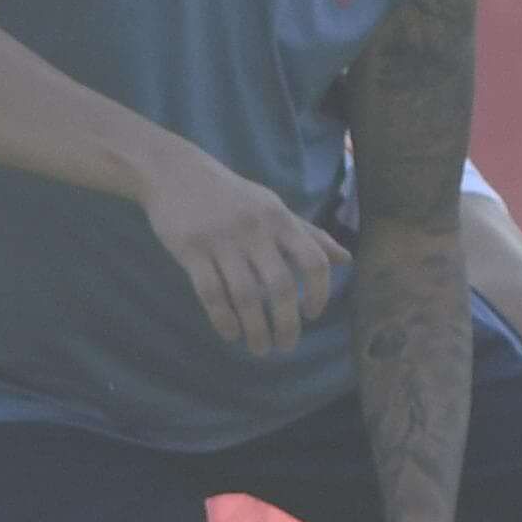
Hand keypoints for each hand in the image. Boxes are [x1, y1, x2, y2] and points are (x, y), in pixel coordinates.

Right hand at [138, 145, 348, 356]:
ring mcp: (222, 241)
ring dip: (255, 329)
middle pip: (280, 286)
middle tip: (287, 346)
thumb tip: (346, 260)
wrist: (175, 173)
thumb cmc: (233, 196)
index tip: (313, 314)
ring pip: (245, 295)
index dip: (319, 292)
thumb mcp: (274, 208)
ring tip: (260, 349)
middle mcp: (255, 231)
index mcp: (280, 220)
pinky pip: (210, 293)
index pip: (313, 261)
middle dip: (287, 323)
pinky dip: (223, 319)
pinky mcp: (190, 250)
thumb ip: (309, 235)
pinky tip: (231, 335)